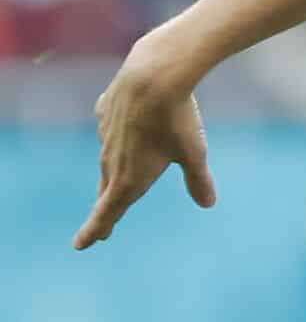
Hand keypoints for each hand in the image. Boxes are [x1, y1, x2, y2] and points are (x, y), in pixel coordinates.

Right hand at [77, 38, 218, 248]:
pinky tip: (119, 131)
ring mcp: (106, 134)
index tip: (80, 246)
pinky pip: (109, 127)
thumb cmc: (176, 119)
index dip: (94, 230)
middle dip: (107, 210)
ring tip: (114, 185)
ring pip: (108, 158)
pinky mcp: (107, 110)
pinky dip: (115, 134)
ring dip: (111, 174)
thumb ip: (198, 181)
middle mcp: (111, 159)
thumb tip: (209, 203)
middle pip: (107, 190)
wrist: (153, 75)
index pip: (107, 212)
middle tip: (103, 229)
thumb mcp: (194, 153)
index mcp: (128, 178)